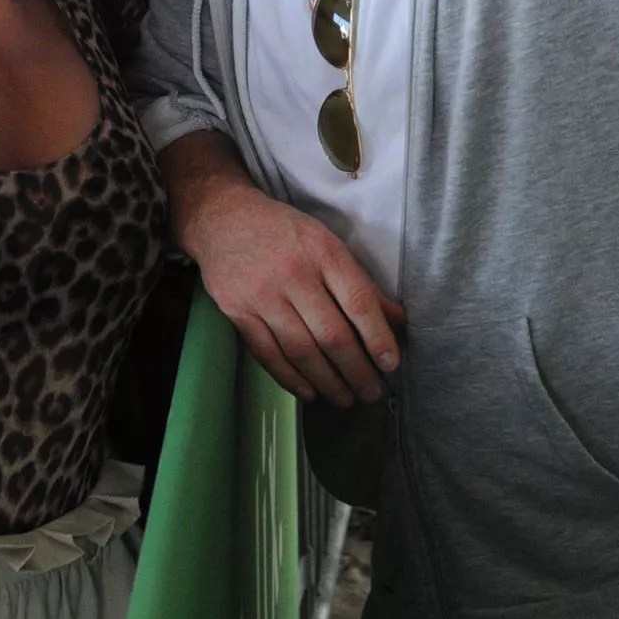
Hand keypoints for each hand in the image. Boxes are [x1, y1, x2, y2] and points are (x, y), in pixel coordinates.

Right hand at [172, 155, 405, 406]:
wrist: (222, 218)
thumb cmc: (283, 232)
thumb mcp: (326, 242)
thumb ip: (359, 281)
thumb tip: (396, 318)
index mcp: (323, 252)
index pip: (358, 301)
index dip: (378, 336)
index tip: (390, 364)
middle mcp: (293, 274)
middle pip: (331, 333)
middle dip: (356, 370)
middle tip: (371, 392)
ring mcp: (262, 295)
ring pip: (301, 350)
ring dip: (327, 381)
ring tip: (345, 399)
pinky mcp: (237, 311)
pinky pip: (267, 353)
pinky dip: (290, 377)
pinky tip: (309, 391)